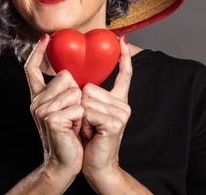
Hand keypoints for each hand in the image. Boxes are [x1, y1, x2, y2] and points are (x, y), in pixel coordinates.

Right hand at [24, 34, 83, 182]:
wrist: (64, 162)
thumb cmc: (68, 136)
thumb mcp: (64, 109)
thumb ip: (63, 91)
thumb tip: (71, 73)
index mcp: (38, 97)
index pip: (32, 69)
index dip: (38, 52)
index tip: (45, 38)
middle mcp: (36, 101)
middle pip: (65, 76)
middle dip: (77, 93)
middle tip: (73, 115)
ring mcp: (41, 110)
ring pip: (75, 90)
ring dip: (81, 107)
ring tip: (73, 123)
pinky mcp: (51, 119)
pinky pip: (78, 106)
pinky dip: (81, 118)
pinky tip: (74, 129)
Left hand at [80, 35, 132, 180]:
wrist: (96, 165)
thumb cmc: (89, 140)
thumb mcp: (89, 113)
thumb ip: (91, 95)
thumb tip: (81, 80)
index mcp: (119, 100)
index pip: (124, 74)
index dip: (124, 57)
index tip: (122, 40)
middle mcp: (123, 104)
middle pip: (89, 88)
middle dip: (81, 106)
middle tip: (87, 124)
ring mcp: (122, 113)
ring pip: (86, 99)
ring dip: (80, 116)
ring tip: (88, 130)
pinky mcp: (116, 122)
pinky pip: (88, 111)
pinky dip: (83, 123)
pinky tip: (91, 134)